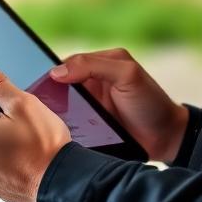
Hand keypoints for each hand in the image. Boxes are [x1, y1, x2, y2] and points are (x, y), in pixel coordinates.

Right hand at [49, 49, 189, 163]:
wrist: (167, 139)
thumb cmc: (150, 102)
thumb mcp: (127, 75)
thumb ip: (94, 66)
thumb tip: (57, 71)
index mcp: (101, 63)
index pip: (67, 64)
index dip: (51, 73)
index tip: (35, 83)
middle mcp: (93, 83)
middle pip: (60, 86)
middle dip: (47, 95)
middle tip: (33, 105)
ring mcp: (90, 106)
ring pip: (62, 107)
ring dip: (53, 114)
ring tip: (39, 122)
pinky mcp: (89, 126)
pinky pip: (69, 125)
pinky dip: (62, 128)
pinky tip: (52, 134)